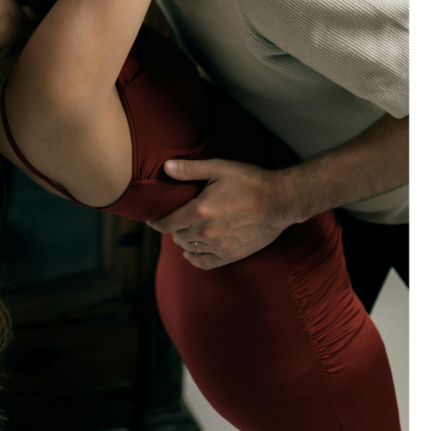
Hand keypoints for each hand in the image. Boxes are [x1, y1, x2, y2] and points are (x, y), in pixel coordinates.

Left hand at [145, 157, 295, 268]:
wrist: (279, 201)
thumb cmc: (250, 181)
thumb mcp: (219, 168)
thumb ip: (190, 169)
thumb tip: (166, 167)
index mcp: (199, 210)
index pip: (168, 222)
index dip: (156, 222)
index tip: (151, 220)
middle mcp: (206, 232)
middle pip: (178, 235)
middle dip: (172, 228)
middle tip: (172, 220)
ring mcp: (219, 246)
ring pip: (190, 248)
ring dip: (183, 241)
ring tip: (182, 233)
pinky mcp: (232, 255)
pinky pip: (205, 263)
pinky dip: (194, 259)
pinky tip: (191, 253)